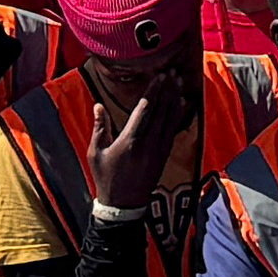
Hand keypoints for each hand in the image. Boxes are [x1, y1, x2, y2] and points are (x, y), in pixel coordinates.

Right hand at [82, 75, 191, 213]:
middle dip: (168, 89)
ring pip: (170, 119)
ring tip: (180, 82)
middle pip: (161, 111)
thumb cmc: (106, 178)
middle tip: (173, 71)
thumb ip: (100, 128)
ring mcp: (159, 149)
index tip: (159, 76)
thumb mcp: (96, 153)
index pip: (145, 110)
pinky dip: (178, 115)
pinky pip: (173, 130)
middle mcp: (148, 143)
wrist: (124, 204)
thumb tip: (98, 105)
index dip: (153, 91)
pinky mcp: (164, 155)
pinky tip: (181, 104)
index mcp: (130, 140)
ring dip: (175, 99)